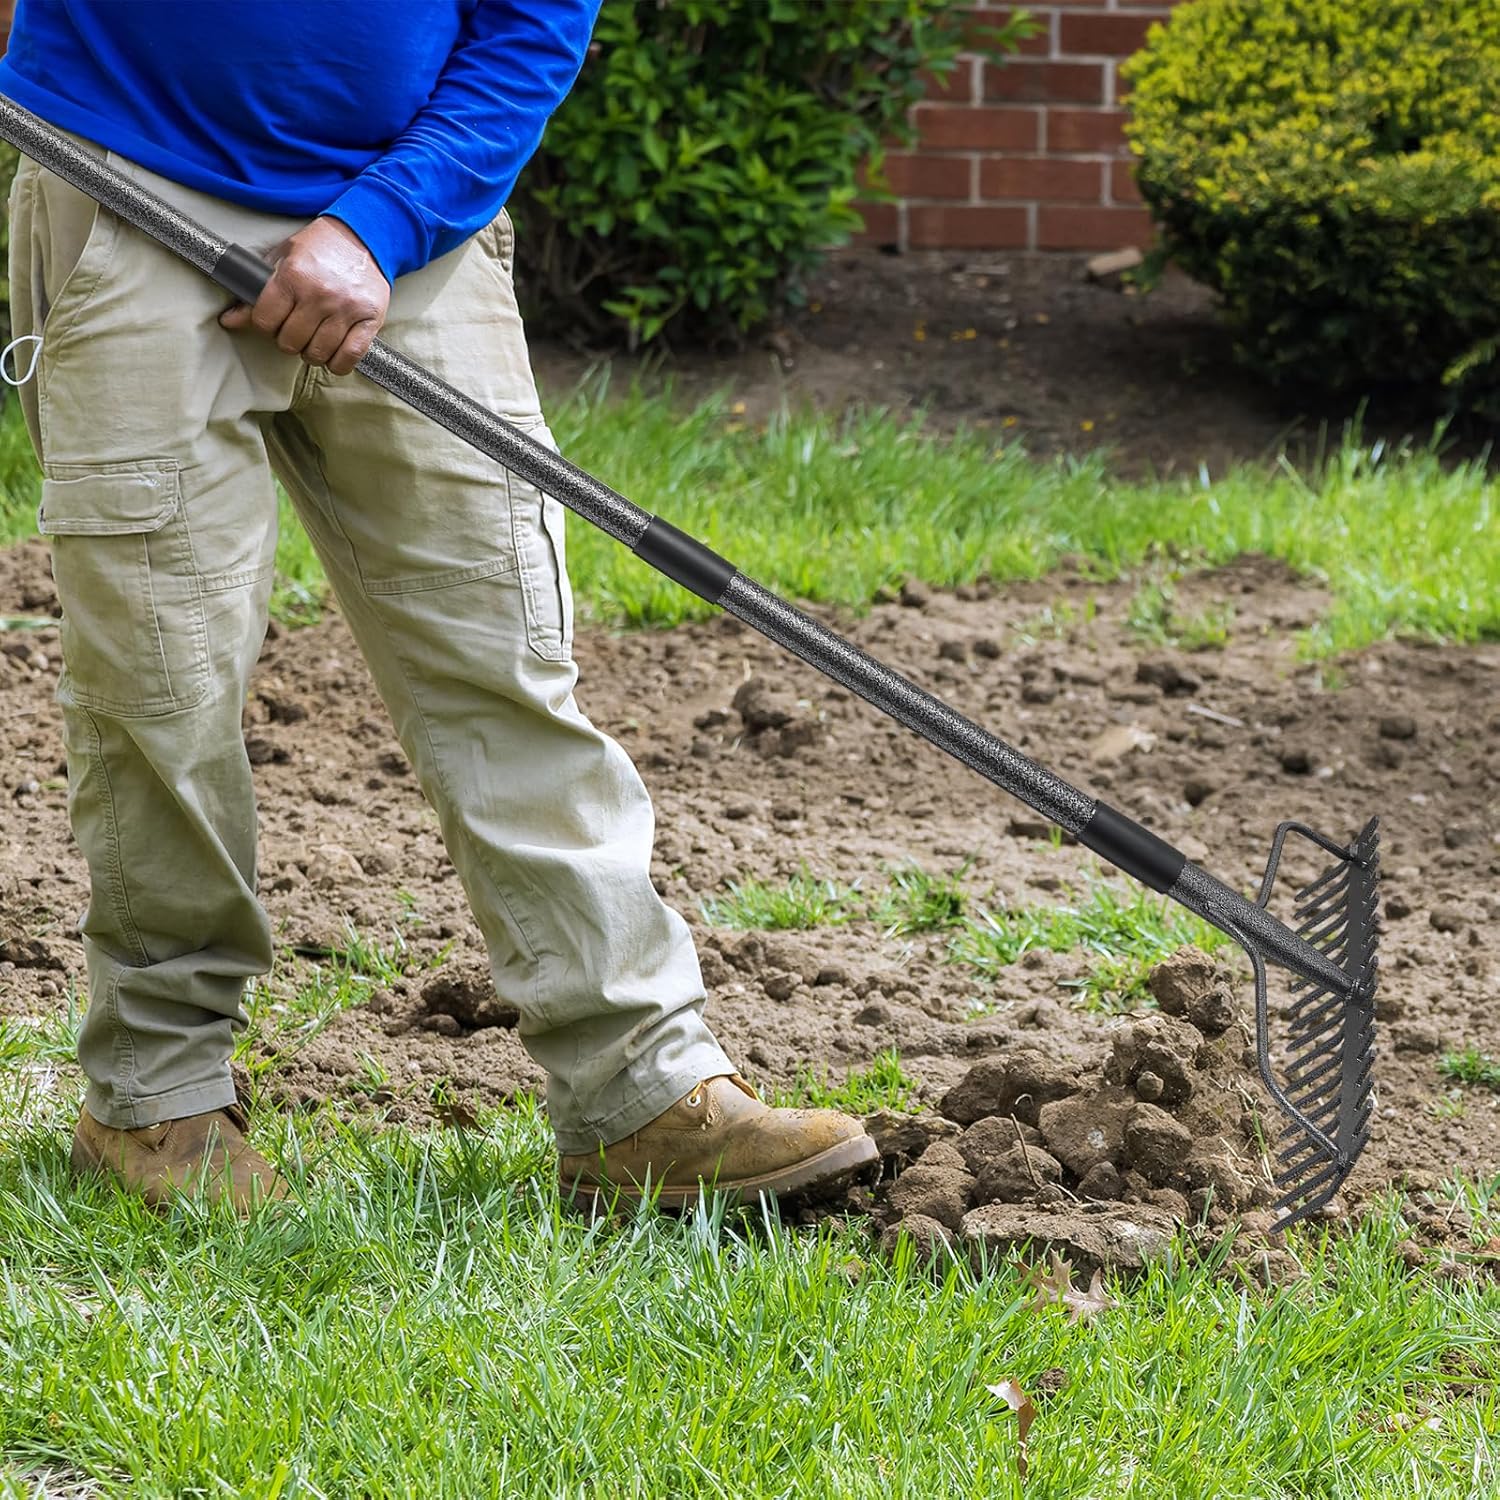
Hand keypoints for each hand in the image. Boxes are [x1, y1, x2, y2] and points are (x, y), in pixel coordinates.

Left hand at [218, 216, 388, 375]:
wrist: (362, 236)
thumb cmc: (319, 249)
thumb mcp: (281, 259)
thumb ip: (256, 291)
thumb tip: (229, 321)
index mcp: (294, 275)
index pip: (265, 321)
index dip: (266, 325)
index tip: (274, 320)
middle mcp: (320, 293)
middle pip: (291, 342)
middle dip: (289, 340)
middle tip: (296, 329)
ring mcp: (347, 308)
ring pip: (318, 353)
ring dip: (313, 352)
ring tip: (315, 339)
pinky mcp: (370, 320)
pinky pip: (349, 357)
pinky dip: (338, 363)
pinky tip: (334, 353)